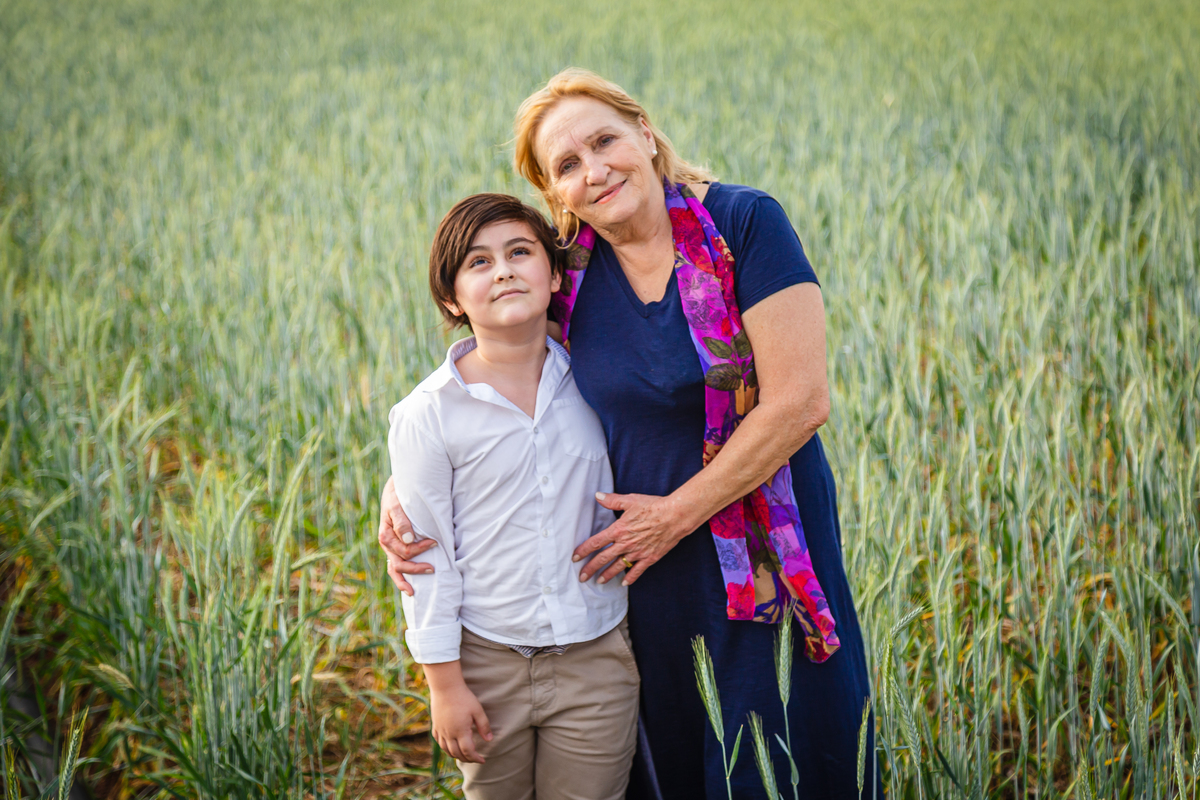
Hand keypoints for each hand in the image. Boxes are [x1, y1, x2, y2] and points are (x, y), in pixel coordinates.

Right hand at [378, 475, 436, 594]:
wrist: (396, 489)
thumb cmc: (398, 496)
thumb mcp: (397, 505)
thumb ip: (402, 521)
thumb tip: (408, 539)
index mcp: (386, 535)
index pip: (404, 550)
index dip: (420, 550)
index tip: (435, 543)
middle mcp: (387, 544)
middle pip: (398, 564)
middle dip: (415, 569)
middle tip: (433, 569)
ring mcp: (390, 548)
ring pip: (394, 569)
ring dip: (405, 579)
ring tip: (413, 592)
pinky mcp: (395, 547)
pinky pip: (396, 565)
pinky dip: (402, 576)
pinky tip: (410, 585)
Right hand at [430, 682, 492, 763]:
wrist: (445, 687)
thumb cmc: (463, 697)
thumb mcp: (477, 710)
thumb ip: (483, 726)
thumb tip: (489, 740)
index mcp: (460, 731)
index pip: (468, 751)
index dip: (476, 758)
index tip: (483, 760)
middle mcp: (449, 734)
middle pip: (457, 753)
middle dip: (467, 759)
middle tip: (475, 759)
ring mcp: (440, 730)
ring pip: (446, 750)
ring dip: (455, 755)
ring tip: (464, 755)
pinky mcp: (435, 725)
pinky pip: (438, 742)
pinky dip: (445, 748)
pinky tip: (449, 746)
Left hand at [573, 492, 693, 585]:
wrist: (675, 516)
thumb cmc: (653, 506)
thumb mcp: (631, 500)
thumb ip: (612, 500)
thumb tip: (597, 495)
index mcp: (618, 530)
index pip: (595, 543)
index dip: (583, 551)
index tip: (575, 558)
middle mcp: (625, 544)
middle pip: (603, 558)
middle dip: (590, 568)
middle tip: (581, 577)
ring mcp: (637, 552)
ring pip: (617, 567)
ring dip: (606, 575)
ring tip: (598, 581)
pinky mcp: (650, 558)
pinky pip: (637, 570)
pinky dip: (630, 577)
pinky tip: (624, 583)